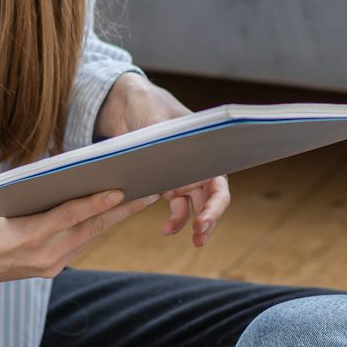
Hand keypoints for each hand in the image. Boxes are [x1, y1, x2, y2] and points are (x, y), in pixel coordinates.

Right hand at [0, 189, 157, 288]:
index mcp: (28, 236)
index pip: (71, 216)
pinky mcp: (49, 271)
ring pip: (89, 237)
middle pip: (90, 228)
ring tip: (140, 198)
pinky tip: (113, 213)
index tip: (122, 189)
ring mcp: (48, 267)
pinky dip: (95, 228)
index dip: (99, 202)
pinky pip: (79, 245)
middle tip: (149, 190)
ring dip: (115, 219)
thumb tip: (70, 168)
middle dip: (122, 209)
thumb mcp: (0, 199)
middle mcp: (42, 255)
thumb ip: (35, 189)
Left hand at [93, 73, 231, 247]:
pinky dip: (175, 221)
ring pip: (196, 207)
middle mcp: (198, 167)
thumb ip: (161, 142)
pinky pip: (177, 207)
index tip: (205, 220)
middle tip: (199, 236)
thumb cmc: (150, 107)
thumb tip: (165, 163)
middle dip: (209, 219)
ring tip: (194, 241)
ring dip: (195, 224)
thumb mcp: (155, 122)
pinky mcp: (165, 184)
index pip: (218, 182)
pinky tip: (167, 229)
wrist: (128, 105)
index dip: (216, 204)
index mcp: (204, 151)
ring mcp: (183, 177)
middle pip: (211, 199)